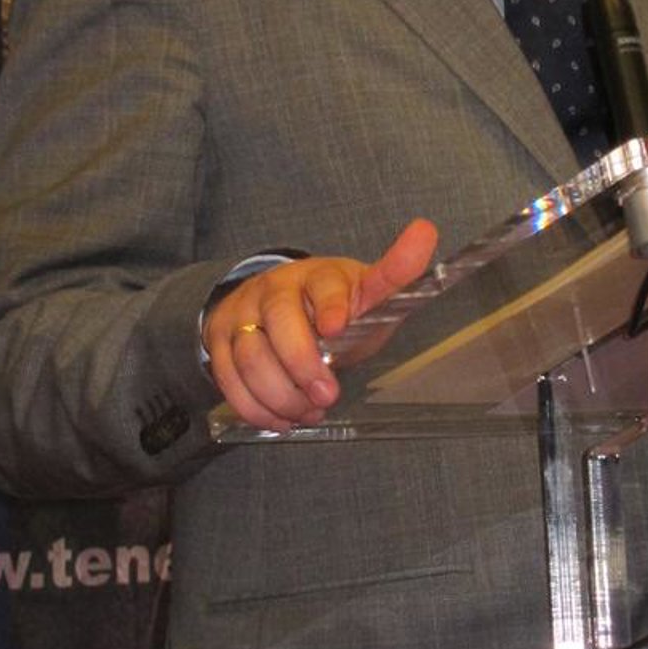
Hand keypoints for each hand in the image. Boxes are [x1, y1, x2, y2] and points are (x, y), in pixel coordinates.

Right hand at [204, 217, 438, 431]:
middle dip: (302, 365)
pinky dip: (255, 407)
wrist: (279, 308)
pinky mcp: (221, 342)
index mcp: (317, 276)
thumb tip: (426, 230)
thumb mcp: (366, 294)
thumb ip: (395, 272)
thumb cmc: (334, 308)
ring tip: (309, 410)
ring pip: (251, 357)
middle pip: (280, 322)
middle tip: (327, 395)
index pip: (323, 285)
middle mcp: (275, 289)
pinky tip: (282, 418)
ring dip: (281, 395)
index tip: (336, 327)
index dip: (330, 305)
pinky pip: (229, 379)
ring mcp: (243, 314)